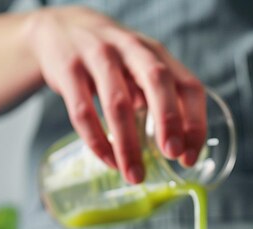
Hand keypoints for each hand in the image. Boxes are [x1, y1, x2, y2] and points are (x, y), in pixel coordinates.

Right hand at [24, 6, 205, 182]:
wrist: (58, 28)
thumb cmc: (114, 62)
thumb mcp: (143, 70)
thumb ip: (162, 101)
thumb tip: (180, 150)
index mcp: (159, 55)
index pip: (189, 87)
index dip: (194, 124)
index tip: (188, 159)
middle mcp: (132, 49)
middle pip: (158, 81)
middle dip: (168, 121)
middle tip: (171, 155)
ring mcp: (98, 55)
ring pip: (118, 103)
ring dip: (129, 145)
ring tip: (135, 176)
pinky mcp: (67, 68)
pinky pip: (83, 110)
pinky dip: (98, 141)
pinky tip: (110, 162)